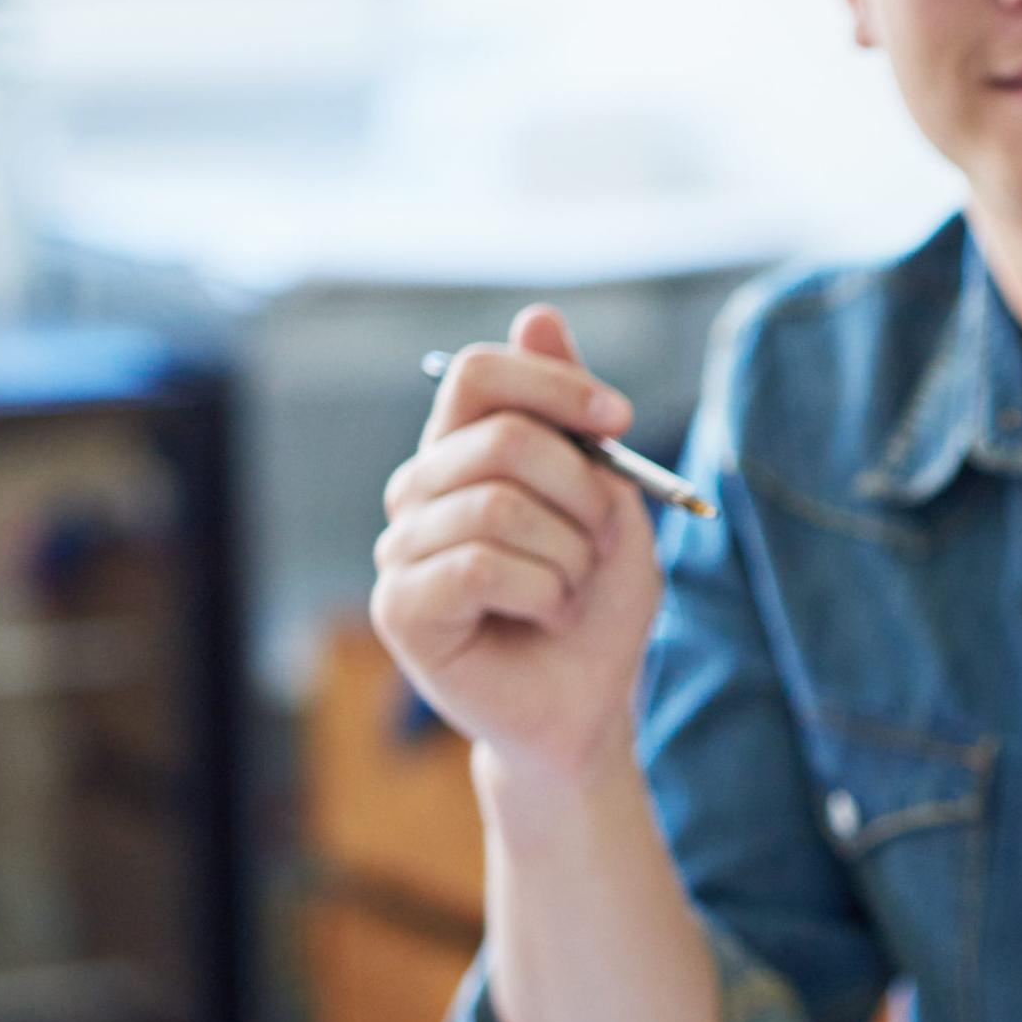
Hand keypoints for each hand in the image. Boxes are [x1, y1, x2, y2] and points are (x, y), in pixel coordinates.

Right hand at [367, 305, 662, 783]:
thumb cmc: (595, 607)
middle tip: (601, 543)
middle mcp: (420, 491)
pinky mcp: (401, 606)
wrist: (587, 706)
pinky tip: (542, 614)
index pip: (477, 373)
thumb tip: (538, 315)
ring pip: (498, 505)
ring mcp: (401, 548)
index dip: (553, 385)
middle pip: (501, 438)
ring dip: (568, 553)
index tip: (620, 421)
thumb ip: (575, 418)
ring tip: (569, 590)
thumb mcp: (609, 502)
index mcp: (463, 454)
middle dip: (582, 491)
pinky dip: (541, 591)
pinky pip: (481, 565)